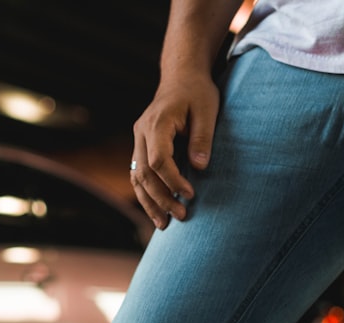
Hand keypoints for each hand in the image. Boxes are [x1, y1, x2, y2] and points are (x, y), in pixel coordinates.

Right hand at [130, 71, 219, 228]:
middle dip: (162, 198)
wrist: (182, 76)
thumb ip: (202, 139)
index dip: (173, 181)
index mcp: (157, 122)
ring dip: (149, 202)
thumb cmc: (198, 92)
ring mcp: (138, 139)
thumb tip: (200, 169)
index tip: (190, 195)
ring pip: (136, 176)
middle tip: (181, 216)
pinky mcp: (142, 145)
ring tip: (164, 224)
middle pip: (144, 172)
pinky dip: (145, 193)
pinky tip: (156, 211)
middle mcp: (142, 132)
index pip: (158, 160)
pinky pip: (138, 173)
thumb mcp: (207, 111)